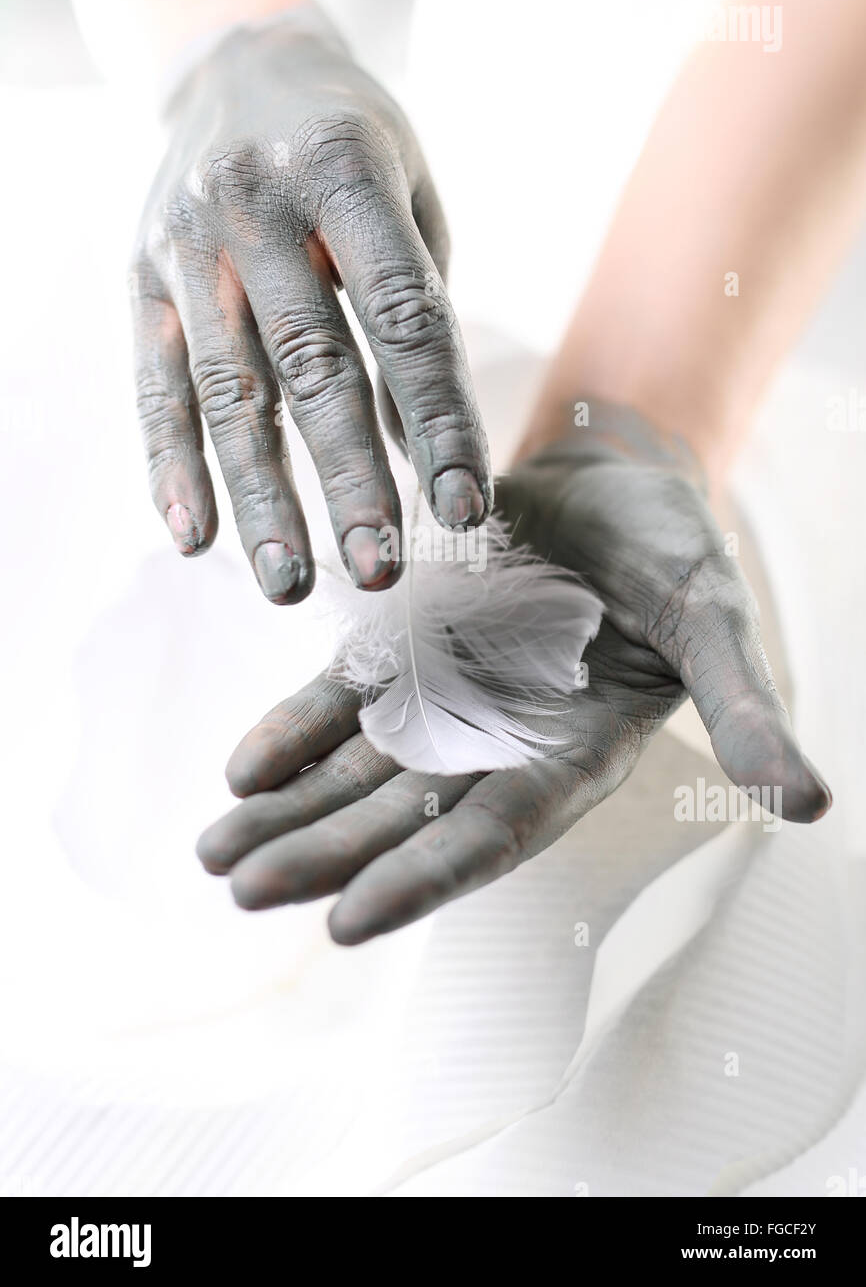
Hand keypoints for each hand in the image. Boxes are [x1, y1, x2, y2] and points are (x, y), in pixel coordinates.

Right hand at [129, 11, 490, 602]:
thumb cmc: (349, 142)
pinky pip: (153, 383)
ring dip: (260, 498)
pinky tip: (196, 539)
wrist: (229, 59)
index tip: (467, 510)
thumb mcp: (408, 190)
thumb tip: (416, 445)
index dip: (437, 420)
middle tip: (381, 571)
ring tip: (289, 586)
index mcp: (346, 169)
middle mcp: (258, 204)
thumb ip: (416, 306)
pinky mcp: (139, 278)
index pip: (404, 318)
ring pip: (228, 390)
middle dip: (349, 479)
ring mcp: (187, 242)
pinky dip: (171, 465)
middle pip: (312, 365)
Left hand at [197, 401, 830, 942]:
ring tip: (213, 859)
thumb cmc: (673, 549)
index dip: (423, 876)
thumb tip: (812, 804)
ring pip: (358, 774)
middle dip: (324, 856)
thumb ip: (744, 709)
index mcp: (571, 756)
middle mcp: (498, 745)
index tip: (346, 922)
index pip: (492, 832)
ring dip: (290, 815)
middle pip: (402, 817)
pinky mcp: (409, 652)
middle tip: (240, 892)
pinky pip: (343, 702)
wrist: (614, 478)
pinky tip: (238, 774)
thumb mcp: (714, 621)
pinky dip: (293, 735)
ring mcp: (447, 701)